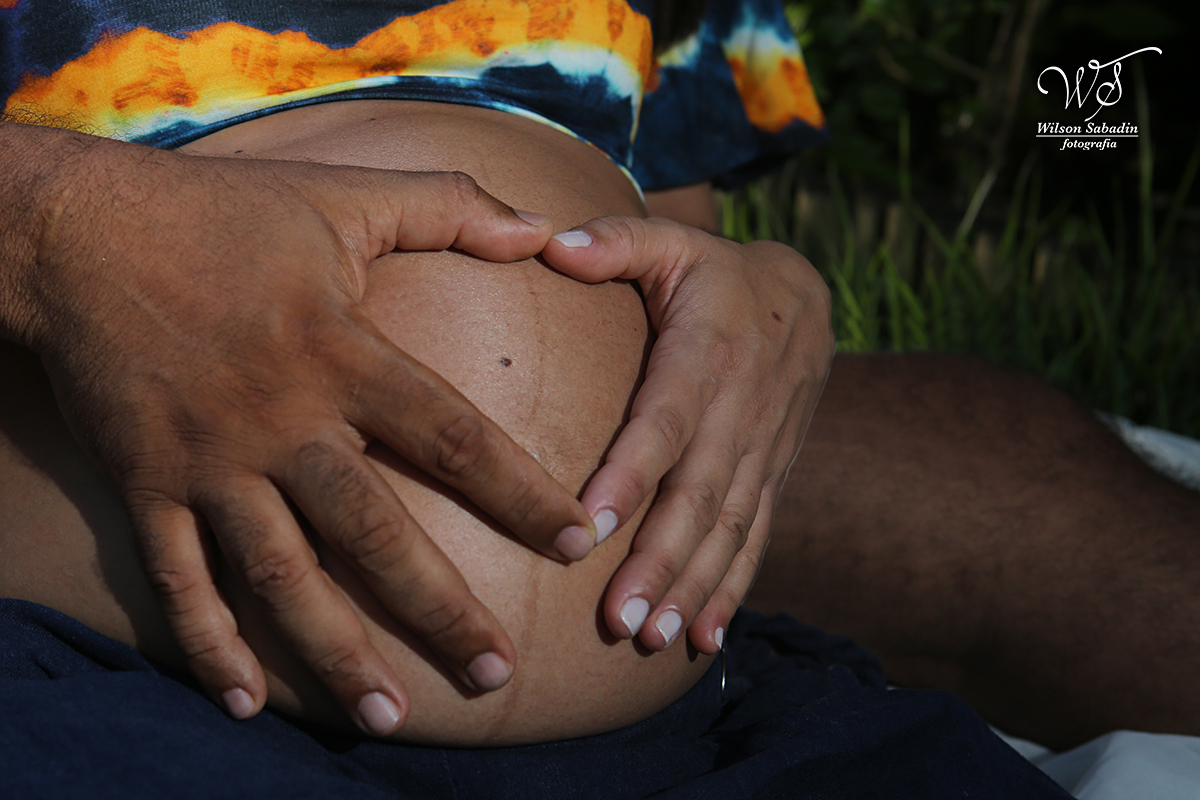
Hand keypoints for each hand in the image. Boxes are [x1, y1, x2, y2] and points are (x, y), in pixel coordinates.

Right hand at [11, 135, 595, 734]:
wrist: (75, 232)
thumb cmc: (221, 212)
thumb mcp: (343, 193)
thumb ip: (451, 206)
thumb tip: (543, 226)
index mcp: (339, 353)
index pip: (454, 436)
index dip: (522, 493)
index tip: (578, 541)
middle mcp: (280, 420)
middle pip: (375, 533)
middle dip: (441, 608)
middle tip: (496, 671)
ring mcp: (209, 462)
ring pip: (281, 577)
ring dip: (336, 652)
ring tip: (391, 717)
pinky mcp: (146, 484)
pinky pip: (177, 580)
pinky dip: (210, 644)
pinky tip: (247, 702)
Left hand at [542, 217, 833, 653]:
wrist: (805, 295)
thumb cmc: (714, 271)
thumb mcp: (673, 242)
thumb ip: (615, 242)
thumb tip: (550, 242)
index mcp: (709, 355)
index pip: (666, 421)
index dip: (632, 474)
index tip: (592, 527)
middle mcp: (742, 412)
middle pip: (699, 496)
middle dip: (661, 561)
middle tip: (619, 620)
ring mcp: (763, 451)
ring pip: (729, 529)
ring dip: (693, 588)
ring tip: (654, 638)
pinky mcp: (772, 475)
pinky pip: (755, 539)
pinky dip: (731, 590)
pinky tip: (705, 639)